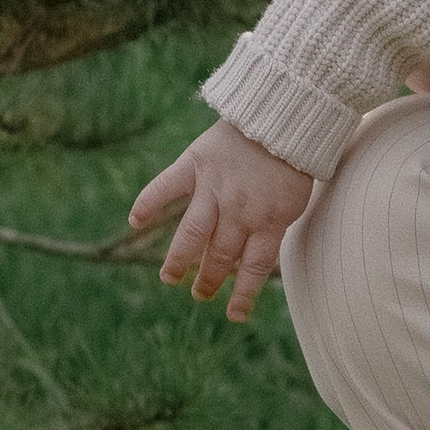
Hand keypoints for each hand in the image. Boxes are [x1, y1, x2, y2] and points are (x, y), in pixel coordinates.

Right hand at [128, 118, 313, 321]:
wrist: (285, 114)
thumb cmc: (294, 156)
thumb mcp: (294, 198)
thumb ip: (272, 224)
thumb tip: (254, 255)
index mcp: (270, 219)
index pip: (254, 267)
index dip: (244, 294)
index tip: (235, 315)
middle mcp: (240, 209)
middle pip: (221, 255)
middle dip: (209, 279)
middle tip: (200, 294)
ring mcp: (216, 187)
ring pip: (193, 233)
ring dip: (179, 259)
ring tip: (169, 278)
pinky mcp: (197, 163)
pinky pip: (167, 186)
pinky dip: (149, 202)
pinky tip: (135, 221)